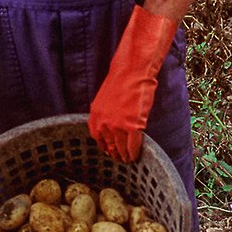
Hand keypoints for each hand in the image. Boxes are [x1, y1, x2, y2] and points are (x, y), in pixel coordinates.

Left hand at [88, 6, 176, 162]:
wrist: (133, 72)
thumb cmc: (123, 82)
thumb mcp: (107, 100)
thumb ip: (108, 115)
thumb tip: (114, 129)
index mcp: (95, 115)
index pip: (97, 138)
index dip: (104, 147)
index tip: (109, 152)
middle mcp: (103, 122)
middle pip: (109, 145)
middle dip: (115, 154)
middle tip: (120, 159)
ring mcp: (118, 126)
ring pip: (120, 148)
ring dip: (124, 156)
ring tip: (128, 160)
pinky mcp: (132, 126)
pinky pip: (132, 145)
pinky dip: (134, 153)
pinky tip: (136, 156)